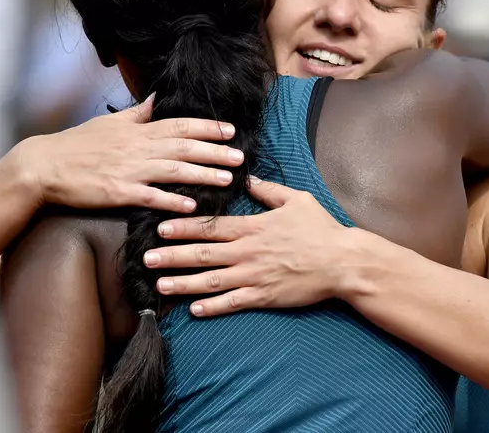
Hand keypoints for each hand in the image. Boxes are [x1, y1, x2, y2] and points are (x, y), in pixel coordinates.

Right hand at [16, 94, 243, 212]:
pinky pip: (151, 196)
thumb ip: (139, 113)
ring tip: (227, 179)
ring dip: (202, 175)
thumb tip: (159, 97)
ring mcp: (129, 171)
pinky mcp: (118, 193)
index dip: (207, 127)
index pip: (180, 125)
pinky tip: (192, 206)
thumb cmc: (77, 145)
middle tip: (240, 156)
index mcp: (138, 131)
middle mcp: (137, 148)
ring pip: (174, 170)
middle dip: (215, 151)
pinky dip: (172, 200)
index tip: (230, 130)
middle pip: (184, 147)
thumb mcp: (110, 123)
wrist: (42, 167)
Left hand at [143, 178, 351, 315]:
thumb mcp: (297, 200)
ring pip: (211, 281)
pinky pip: (232, 303)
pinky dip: (212, 307)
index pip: (211, 227)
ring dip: (183, 283)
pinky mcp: (264, 296)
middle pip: (203, 255)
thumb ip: (269, 191)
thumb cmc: (322, 229)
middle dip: (172, 256)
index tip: (161, 229)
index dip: (184, 228)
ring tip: (160, 285)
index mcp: (254, 227)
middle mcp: (248, 252)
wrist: (342, 262)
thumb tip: (248, 179)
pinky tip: (193, 309)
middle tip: (147, 259)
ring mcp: (254, 276)